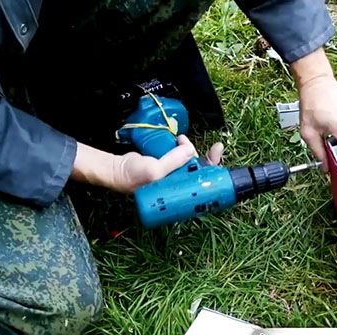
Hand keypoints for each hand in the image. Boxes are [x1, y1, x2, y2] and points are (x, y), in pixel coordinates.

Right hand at [72, 135, 223, 192]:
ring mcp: (176, 174)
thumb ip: (173, 161)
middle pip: (201, 170)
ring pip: (192, 160)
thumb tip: (190, 150)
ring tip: (181, 140)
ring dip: (189, 148)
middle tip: (205, 146)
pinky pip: (182, 155)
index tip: (217, 152)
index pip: (203, 183)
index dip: (213, 169)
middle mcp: (180, 184)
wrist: (118, 169)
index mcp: (180, 192)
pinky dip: (183, 146)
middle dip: (204, 156)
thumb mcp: (155, 171)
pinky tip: (179, 140)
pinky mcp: (170, 165)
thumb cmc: (134, 177)